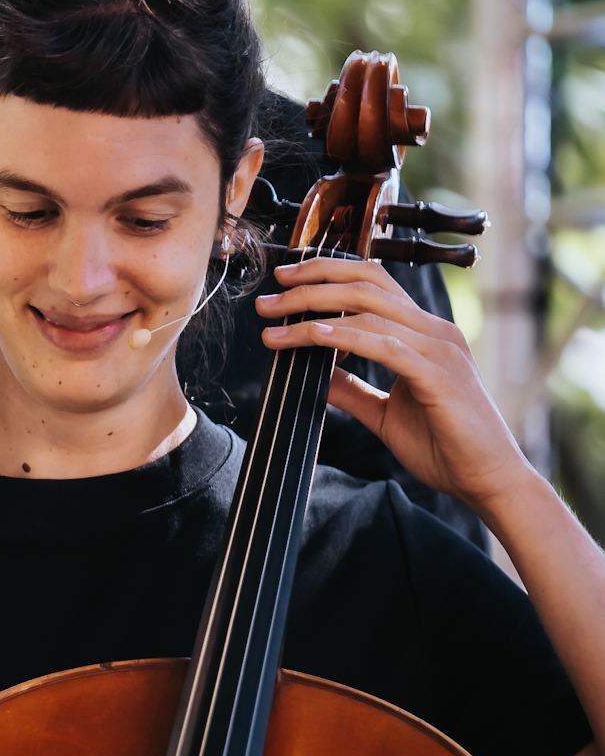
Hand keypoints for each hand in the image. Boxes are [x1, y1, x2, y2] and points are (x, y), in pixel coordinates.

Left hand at [256, 258, 526, 513]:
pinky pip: (385, 346)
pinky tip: (314, 336)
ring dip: (314, 312)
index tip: (285, 285)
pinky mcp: (439, 375)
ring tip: (274, 323)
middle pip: (366, 285)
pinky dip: (345, 337)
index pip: (372, 283)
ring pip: (369, 311)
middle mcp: (434, 332)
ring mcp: (439, 350)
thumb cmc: (445, 447)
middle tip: (267, 299)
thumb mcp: (385, 413)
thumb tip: (316, 373)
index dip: (327, 275)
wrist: (488, 481)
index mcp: (424, 334)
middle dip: (311, 285)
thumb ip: (353, 390)